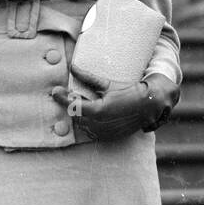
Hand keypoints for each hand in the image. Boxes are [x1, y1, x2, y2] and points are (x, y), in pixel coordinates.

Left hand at [50, 74, 179, 141]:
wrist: (148, 106)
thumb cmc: (128, 91)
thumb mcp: (107, 84)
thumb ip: (88, 77)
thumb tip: (73, 67)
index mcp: (98, 111)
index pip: (72, 106)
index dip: (61, 99)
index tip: (55, 91)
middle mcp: (99, 125)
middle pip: (75, 116)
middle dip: (72, 105)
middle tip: (69, 94)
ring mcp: (104, 133)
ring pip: (82, 124)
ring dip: (79, 114)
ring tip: (82, 101)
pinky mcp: (109, 137)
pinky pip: (92, 131)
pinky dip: (88, 122)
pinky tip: (91, 113)